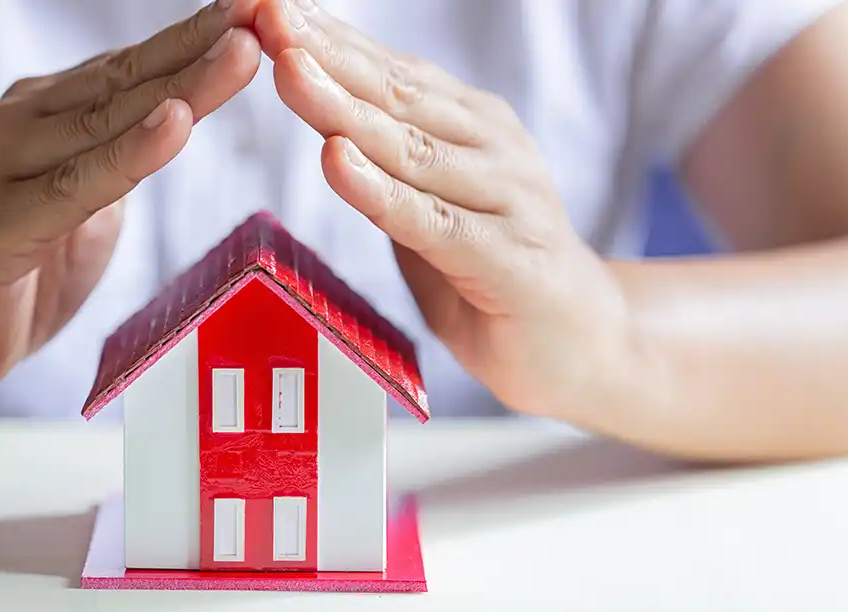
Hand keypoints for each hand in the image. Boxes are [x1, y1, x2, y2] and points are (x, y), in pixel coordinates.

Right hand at [0, 0, 262, 398]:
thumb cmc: (15, 269)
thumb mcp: (82, 205)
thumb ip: (118, 160)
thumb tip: (175, 117)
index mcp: (45, 114)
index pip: (134, 68)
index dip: (200, 37)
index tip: (263, 8)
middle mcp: (18, 125)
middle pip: (127, 81)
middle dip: (203, 44)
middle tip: (266, 10)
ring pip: (106, 123)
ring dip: (182, 86)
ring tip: (241, 52)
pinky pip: (74, 188)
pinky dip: (127, 156)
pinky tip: (174, 126)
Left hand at [255, 0, 636, 418]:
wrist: (581, 343)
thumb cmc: (491, 270)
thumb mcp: (431, 204)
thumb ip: (389, 163)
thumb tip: (323, 118)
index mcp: (470, 124)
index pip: (389, 70)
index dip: (327, 37)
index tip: (266, 6)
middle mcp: (492, 147)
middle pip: (394, 93)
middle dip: (324, 52)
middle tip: (266, 13)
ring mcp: (506, 198)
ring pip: (409, 146)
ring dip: (343, 106)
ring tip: (288, 68)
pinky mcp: (507, 258)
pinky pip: (431, 221)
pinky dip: (380, 191)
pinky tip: (336, 160)